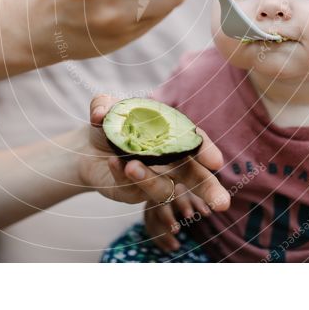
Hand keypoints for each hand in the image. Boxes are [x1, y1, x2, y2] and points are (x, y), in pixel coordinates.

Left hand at [77, 95, 230, 209]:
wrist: (86, 150)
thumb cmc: (109, 126)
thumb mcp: (106, 110)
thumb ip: (104, 106)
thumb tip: (100, 114)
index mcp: (173, 136)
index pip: (195, 142)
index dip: (207, 151)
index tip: (216, 161)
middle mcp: (170, 161)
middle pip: (196, 178)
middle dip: (211, 190)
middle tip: (223, 203)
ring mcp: (154, 179)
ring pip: (163, 188)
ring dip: (150, 179)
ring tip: (132, 166)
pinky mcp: (134, 194)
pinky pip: (133, 189)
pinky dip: (123, 176)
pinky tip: (112, 162)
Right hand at [144, 184, 212, 251]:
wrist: (174, 183)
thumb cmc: (191, 185)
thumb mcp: (199, 187)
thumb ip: (210, 194)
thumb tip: (224, 205)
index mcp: (174, 182)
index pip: (176, 191)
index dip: (183, 203)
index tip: (190, 216)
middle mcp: (160, 192)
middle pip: (160, 205)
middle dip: (168, 219)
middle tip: (177, 231)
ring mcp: (152, 203)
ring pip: (153, 219)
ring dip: (163, 234)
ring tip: (176, 246)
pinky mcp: (148, 214)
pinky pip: (150, 228)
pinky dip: (159, 239)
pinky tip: (169, 249)